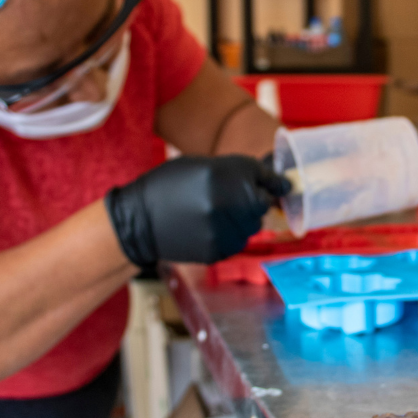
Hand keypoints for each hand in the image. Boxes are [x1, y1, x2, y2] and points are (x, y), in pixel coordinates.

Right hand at [105, 156, 289, 266]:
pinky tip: (209, 228)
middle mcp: (224, 202)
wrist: (138, 220)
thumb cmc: (168, 187)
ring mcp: (221, 229)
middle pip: (261, 203)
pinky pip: (238, 243)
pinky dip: (230, 236)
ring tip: (216, 214)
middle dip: (254, 201)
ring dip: (243, 219)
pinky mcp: (217, 250)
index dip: (271, 182)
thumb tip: (273, 180)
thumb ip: (235, 172)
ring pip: (252, 226)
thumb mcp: (200, 166)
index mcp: (220, 174)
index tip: (280, 185)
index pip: (263, 178)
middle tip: (236, 200)